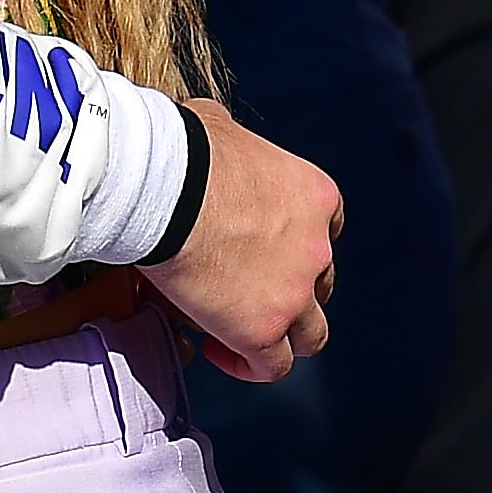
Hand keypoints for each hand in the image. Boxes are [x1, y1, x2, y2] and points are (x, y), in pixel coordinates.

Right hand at [147, 101, 342, 382]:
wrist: (164, 187)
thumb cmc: (180, 150)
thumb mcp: (216, 126)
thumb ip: (227, 140)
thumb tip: (205, 128)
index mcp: (315, 196)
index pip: (327, 229)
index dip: (296, 243)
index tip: (261, 248)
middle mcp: (316, 248)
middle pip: (320, 285)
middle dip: (290, 291)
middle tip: (245, 290)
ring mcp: (294, 293)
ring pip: (311, 335)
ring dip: (281, 335)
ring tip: (238, 332)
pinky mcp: (261, 330)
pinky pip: (272, 366)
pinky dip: (251, 364)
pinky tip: (218, 349)